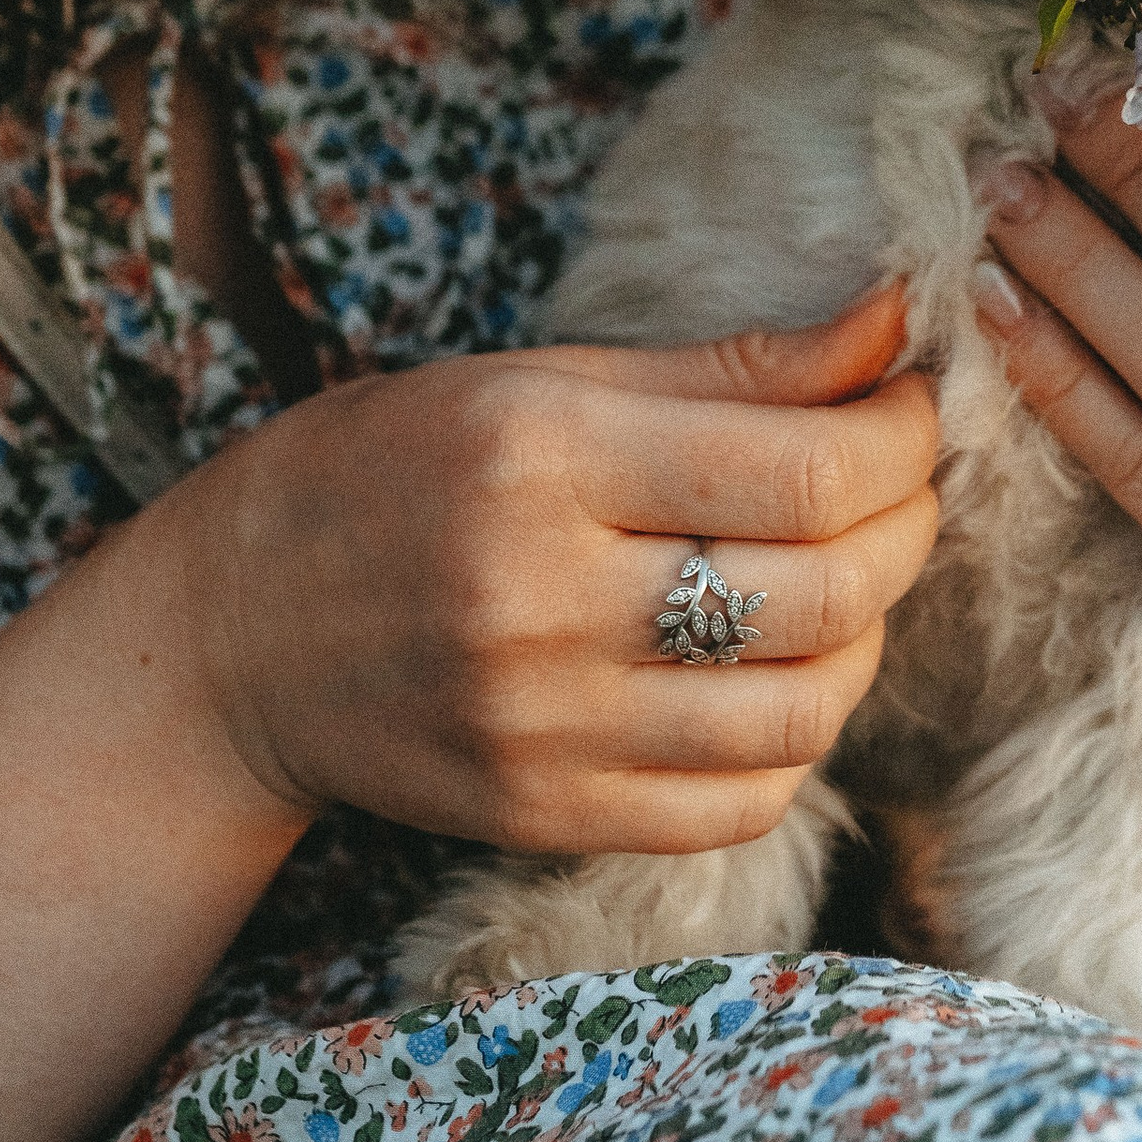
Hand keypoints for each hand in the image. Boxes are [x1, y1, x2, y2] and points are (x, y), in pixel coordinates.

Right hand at [166, 284, 939, 857]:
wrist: (229, 639)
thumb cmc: (388, 472)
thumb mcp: (536, 378)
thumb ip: (727, 366)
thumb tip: (893, 325)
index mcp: (539, 457)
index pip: (806, 468)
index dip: (903, 437)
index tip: (912, 405)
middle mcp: (541, 600)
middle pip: (823, 587)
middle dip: (906, 524)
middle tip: (902, 482)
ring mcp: (543, 727)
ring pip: (805, 707)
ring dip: (868, 635)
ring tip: (849, 578)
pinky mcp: (544, 817)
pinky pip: (743, 801)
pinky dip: (798, 736)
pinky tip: (781, 673)